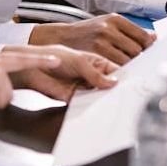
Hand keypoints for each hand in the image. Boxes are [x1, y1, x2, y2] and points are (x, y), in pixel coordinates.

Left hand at [3, 44, 118, 100]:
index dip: (122, 78)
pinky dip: (92, 107)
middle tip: (126, 97)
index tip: (133, 85)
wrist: (33, 68)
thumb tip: (113, 82)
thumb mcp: (79, 61)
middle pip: (108, 86)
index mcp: (96, 63)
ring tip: (115, 104)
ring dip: (105, 100)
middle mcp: (92, 76)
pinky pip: (87, 104)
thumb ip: (95, 73)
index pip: (114, 71)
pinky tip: (99, 109)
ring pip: (99, 96)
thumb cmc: (54, 56)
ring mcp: (84, 88)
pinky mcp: (75, 99)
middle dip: (115, 91)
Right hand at [28, 13, 153, 64]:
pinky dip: (117, 71)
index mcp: (115, 19)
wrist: (62, 37)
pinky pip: (114, 67)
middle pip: (136, 50)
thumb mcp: (108, 24)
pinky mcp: (93, 55)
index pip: (143, 36)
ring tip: (121, 66)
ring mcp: (100, 42)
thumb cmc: (88, 32)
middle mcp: (108, 29)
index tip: (146, 52)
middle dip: (137, 57)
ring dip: (128, 66)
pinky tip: (113, 70)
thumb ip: (130, 31)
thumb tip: (154, 38)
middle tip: (132, 61)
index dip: (147, 47)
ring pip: (127, 60)